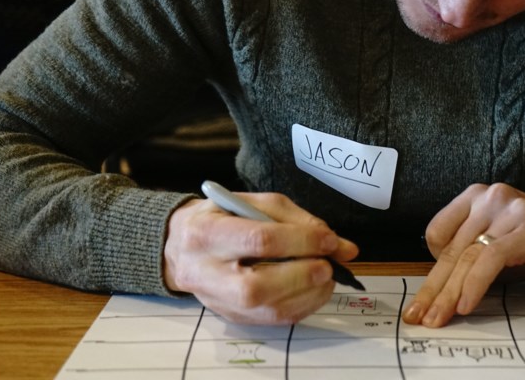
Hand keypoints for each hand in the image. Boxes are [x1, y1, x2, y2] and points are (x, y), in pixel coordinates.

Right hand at [163, 192, 357, 324]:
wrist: (182, 245)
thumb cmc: (223, 217)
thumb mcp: (255, 203)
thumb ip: (299, 221)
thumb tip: (343, 247)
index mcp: (207, 233)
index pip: (259, 240)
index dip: (301, 241)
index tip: (329, 240)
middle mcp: (204, 272)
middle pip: (256, 286)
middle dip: (302, 276)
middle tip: (328, 265)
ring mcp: (216, 300)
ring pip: (265, 310)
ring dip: (308, 295)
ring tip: (326, 277)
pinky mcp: (230, 316)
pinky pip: (271, 321)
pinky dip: (302, 307)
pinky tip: (315, 290)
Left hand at [402, 183, 524, 327]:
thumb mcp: (501, 244)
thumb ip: (473, 257)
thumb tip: (441, 291)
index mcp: (479, 196)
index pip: (438, 231)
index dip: (431, 267)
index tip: (425, 297)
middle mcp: (492, 197)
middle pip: (452, 249)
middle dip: (433, 289)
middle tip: (419, 316)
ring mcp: (511, 211)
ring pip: (468, 255)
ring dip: (449, 293)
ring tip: (439, 318)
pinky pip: (491, 258)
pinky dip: (475, 284)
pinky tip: (467, 304)